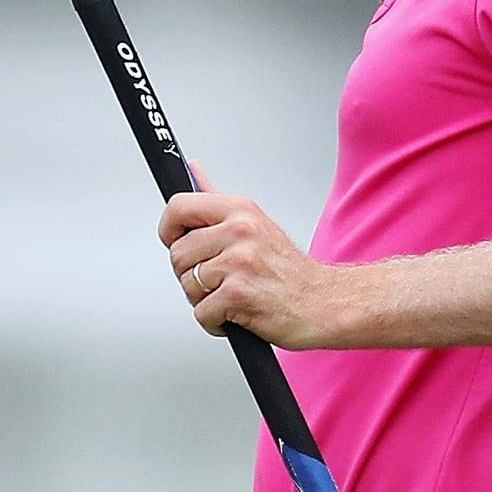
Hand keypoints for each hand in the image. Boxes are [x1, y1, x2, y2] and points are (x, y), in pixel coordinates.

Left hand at [161, 187, 345, 348]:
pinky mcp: (239, 294)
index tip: (176, 242)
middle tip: (218, 280)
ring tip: (231, 296)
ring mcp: (239, 262)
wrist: (323, 303)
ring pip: (188, 285)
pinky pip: (202, 312)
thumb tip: (192, 170)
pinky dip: (214, 322)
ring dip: (204, 300)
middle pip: (178, 253)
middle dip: (190, 274)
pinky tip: (235, 313)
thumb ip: (216, 199)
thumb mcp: (255, 223)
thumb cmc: (288, 270)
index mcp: (239, 210)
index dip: (169, 230)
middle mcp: (240, 231)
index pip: (178, 206)